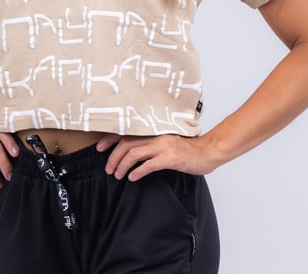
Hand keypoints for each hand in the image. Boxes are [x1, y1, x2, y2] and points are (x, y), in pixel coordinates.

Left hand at [96, 133, 220, 181]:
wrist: (208, 152)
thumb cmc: (188, 149)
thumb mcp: (167, 142)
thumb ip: (151, 143)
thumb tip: (131, 152)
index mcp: (154, 130)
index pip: (127, 131)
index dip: (111, 139)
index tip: (99, 148)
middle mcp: (157, 135)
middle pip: (126, 143)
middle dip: (113, 156)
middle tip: (107, 168)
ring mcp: (163, 146)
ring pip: (134, 153)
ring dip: (122, 165)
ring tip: (117, 175)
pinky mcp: (170, 158)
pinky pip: (148, 165)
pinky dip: (137, 172)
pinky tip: (132, 178)